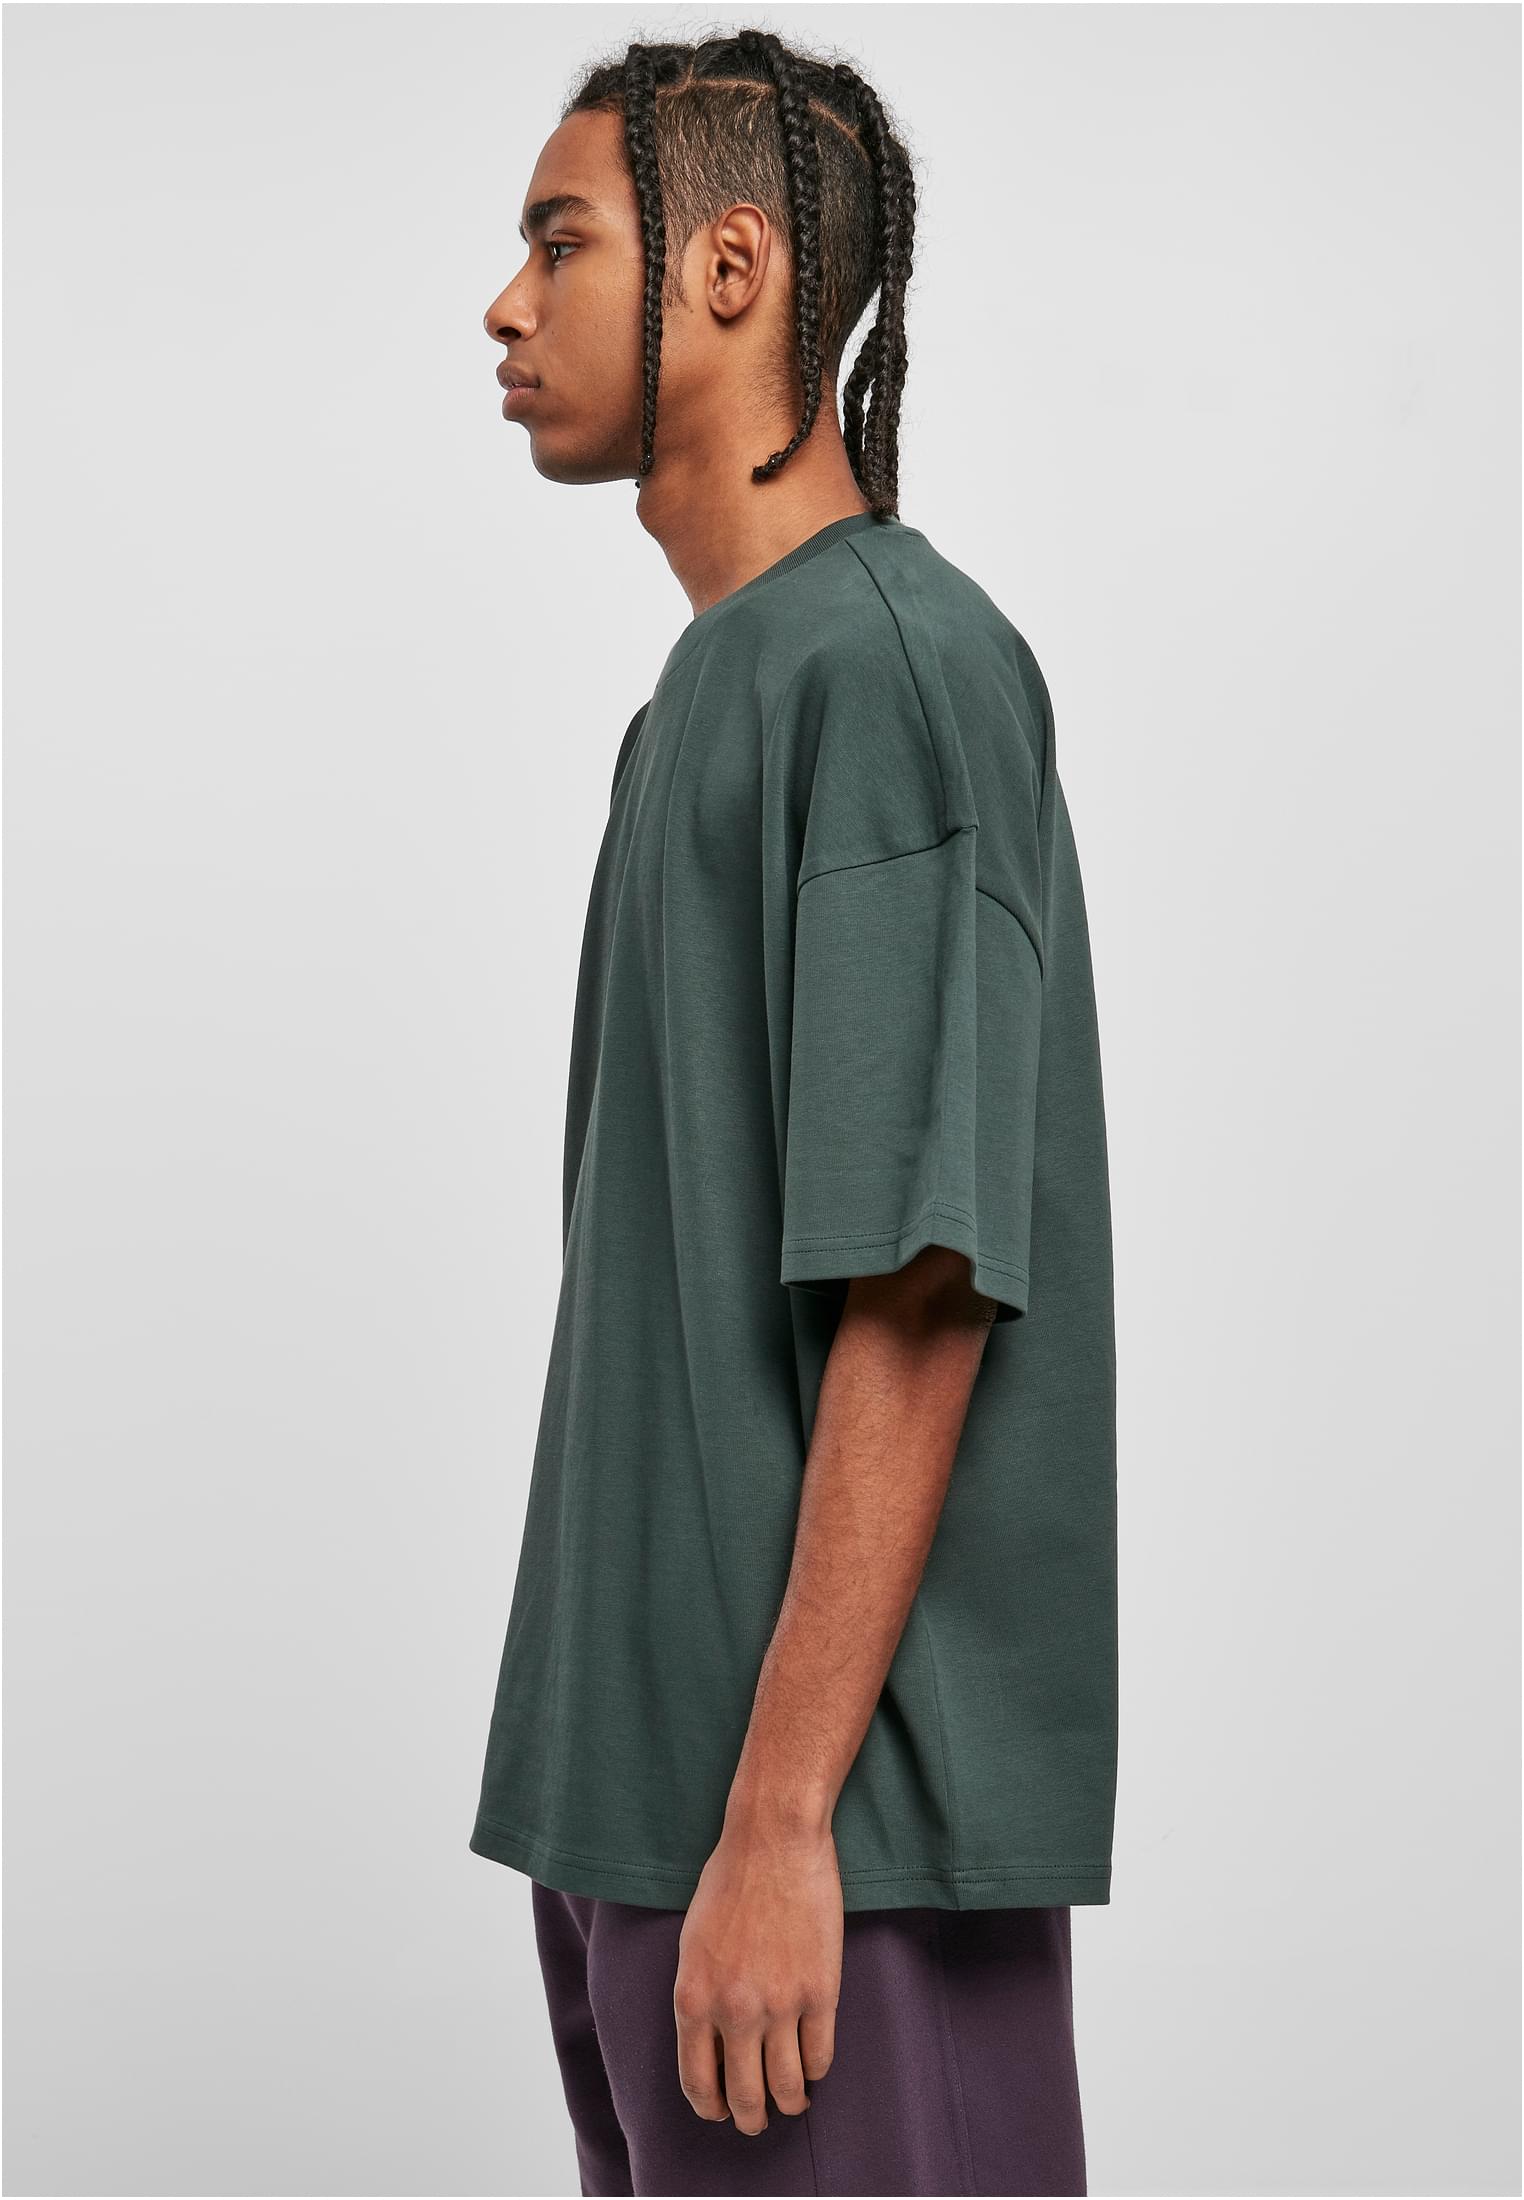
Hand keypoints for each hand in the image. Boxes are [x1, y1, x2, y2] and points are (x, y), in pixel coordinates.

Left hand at [672, 1807, 842, 2135]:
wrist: (774, 1841)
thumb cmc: (728, 1882)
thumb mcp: (692, 1944)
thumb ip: (700, 1997)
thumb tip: (712, 2044)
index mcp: (693, 1999)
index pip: (697, 2082)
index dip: (710, 2107)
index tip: (719, 2111)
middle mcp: (734, 2012)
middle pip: (744, 2097)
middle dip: (750, 2118)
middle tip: (756, 2120)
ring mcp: (781, 2005)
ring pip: (788, 2087)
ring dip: (789, 2103)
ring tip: (792, 2101)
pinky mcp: (821, 1993)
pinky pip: (821, 2056)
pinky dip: (817, 2070)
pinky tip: (814, 2064)